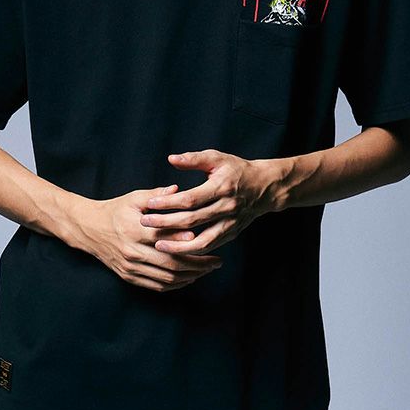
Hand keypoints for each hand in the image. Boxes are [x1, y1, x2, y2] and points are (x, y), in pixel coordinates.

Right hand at [81, 184, 223, 291]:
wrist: (89, 229)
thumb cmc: (115, 210)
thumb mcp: (134, 198)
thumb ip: (157, 195)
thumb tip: (178, 189)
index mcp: (135, 229)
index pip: (168, 239)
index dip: (189, 243)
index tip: (209, 240)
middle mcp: (133, 251)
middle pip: (171, 264)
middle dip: (198, 265)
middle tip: (217, 261)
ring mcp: (131, 267)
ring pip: (166, 279)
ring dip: (190, 277)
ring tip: (207, 270)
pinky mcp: (129, 276)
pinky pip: (156, 286)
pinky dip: (175, 285)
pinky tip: (189, 278)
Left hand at [140, 149, 279, 253]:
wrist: (264, 187)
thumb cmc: (237, 170)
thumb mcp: (217, 158)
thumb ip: (194, 159)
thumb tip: (171, 159)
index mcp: (221, 187)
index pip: (190, 198)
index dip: (168, 202)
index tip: (150, 203)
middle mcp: (226, 207)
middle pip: (192, 220)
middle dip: (166, 223)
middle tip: (145, 223)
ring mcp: (230, 223)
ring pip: (202, 240)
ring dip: (178, 246)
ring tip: (158, 245)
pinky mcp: (231, 233)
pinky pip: (210, 246)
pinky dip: (193, 251)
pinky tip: (177, 250)